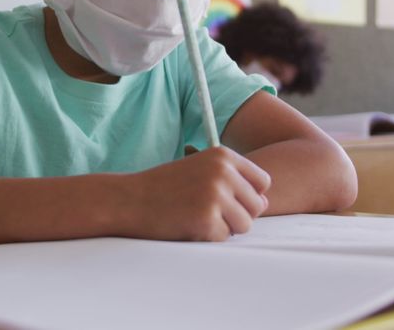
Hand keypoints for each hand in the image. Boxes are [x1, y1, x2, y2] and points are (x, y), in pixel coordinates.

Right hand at [118, 146, 270, 241]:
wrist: (129, 199)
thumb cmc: (164, 187)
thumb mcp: (199, 170)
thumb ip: (232, 180)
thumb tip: (265, 202)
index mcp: (223, 155)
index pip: (262, 181)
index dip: (248, 195)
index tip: (226, 198)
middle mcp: (223, 172)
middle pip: (257, 206)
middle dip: (237, 214)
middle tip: (207, 211)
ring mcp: (215, 195)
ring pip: (244, 225)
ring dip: (224, 227)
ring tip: (197, 217)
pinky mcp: (206, 219)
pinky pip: (223, 238)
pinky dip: (207, 237)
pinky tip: (186, 224)